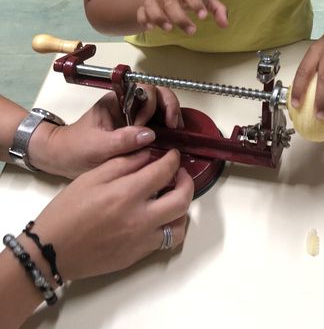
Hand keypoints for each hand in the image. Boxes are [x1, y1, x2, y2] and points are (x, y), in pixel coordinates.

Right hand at [27, 149, 193, 280]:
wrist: (51, 250)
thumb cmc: (68, 210)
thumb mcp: (92, 176)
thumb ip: (124, 162)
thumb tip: (150, 153)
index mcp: (127, 194)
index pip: (165, 172)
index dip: (173, 160)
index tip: (173, 155)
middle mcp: (140, 219)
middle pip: (182, 199)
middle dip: (187, 182)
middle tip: (179, 174)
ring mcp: (141, 241)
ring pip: (179, 225)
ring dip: (181, 208)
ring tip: (171, 197)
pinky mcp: (137, 256)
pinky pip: (165, 242)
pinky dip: (169, 227)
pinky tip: (158, 217)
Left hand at [28, 87, 182, 178]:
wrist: (63, 159)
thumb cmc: (76, 148)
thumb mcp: (96, 146)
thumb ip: (122, 139)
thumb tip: (150, 134)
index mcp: (117, 99)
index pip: (144, 89)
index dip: (154, 103)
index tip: (153, 125)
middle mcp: (129, 104)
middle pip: (157, 94)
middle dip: (169, 106)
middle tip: (174, 127)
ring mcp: (135, 116)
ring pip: (160, 107)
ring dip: (172, 116)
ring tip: (177, 134)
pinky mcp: (138, 130)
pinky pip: (158, 123)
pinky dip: (168, 129)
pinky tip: (172, 140)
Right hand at [136, 0, 227, 34]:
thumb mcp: (205, 0)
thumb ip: (218, 10)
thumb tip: (225, 24)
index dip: (196, 3)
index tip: (203, 17)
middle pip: (171, 2)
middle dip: (180, 17)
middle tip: (191, 32)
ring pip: (152, 5)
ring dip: (158, 17)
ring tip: (168, 29)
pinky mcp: (144, 7)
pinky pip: (140, 12)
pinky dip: (144, 19)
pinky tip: (151, 28)